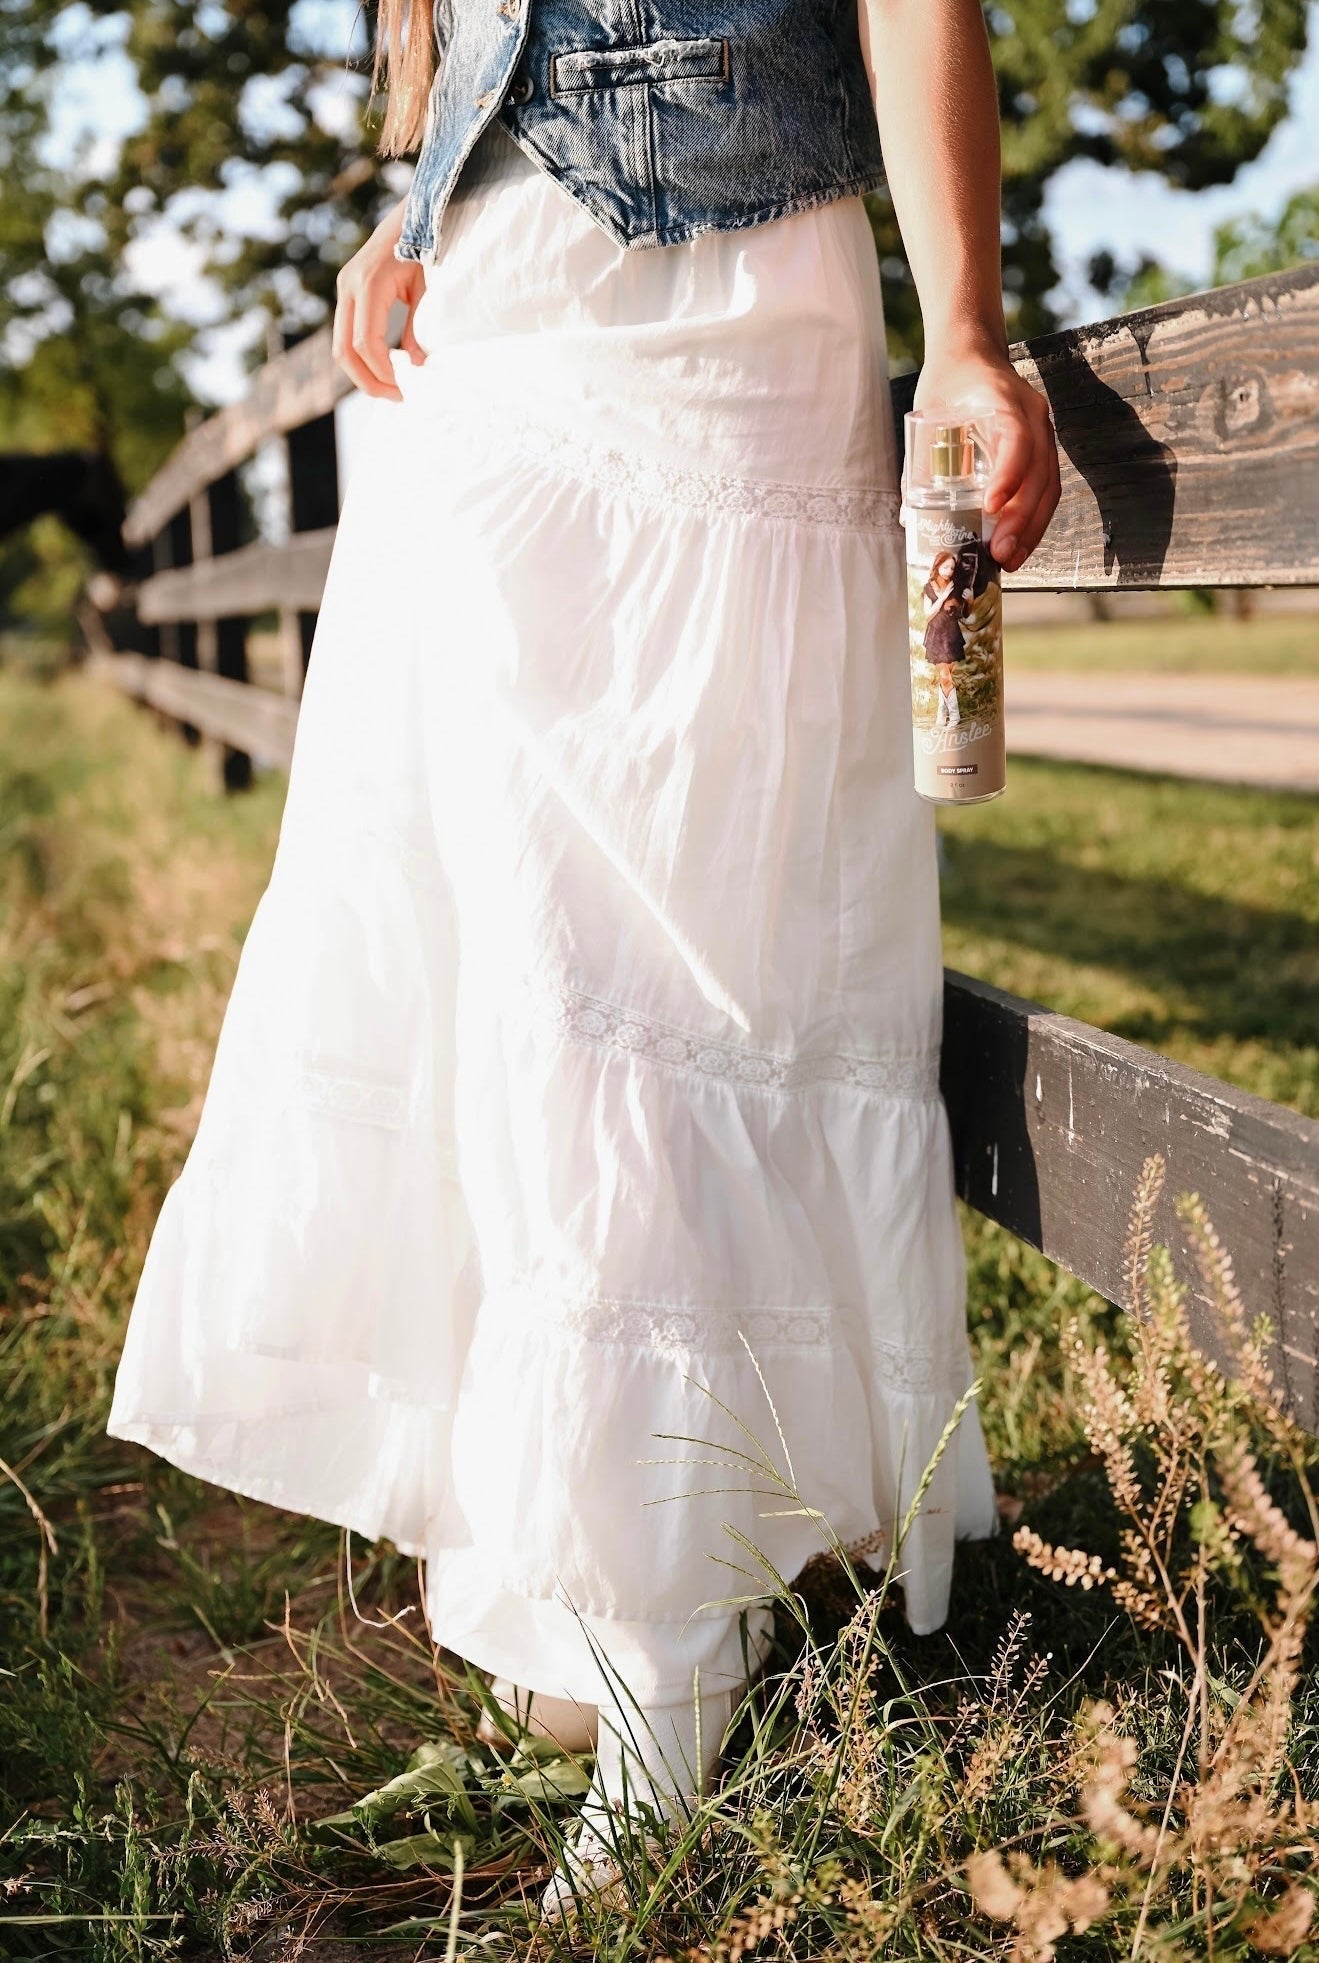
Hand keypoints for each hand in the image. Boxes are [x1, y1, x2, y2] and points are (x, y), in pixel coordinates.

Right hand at [332, 199, 427, 400]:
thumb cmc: (427, 247)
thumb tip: (415, 368)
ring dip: (363, 372)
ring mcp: (344, 288)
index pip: (365, 343)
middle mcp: (348, 286)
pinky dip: (363, 356)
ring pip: (341, 345)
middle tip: (395, 397)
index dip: (382, 372)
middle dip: (367, 380)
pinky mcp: (348, 292)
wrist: (415, 213)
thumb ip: (419, 330)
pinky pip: (347, 333)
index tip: (405, 388)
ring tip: (392, 386)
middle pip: (344, 350)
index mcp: (368, 283)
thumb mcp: (429, 290)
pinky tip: (387, 365)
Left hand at [913, 342, 1059, 572]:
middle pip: (1040, 472)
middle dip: (1021, 518)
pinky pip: (1046, 488)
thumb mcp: (928, 411)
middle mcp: (1033, 415)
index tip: (989, 507)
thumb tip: (910, 519)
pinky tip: (1018, 544)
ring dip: (1032, 528)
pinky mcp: (1042, 448)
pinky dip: (1033, 519)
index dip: (1008, 475)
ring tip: (1011, 560)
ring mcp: (1042, 432)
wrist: (971, 352)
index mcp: (1005, 400)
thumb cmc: (947, 382)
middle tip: (1000, 553)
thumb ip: (921, 461)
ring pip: (1049, 486)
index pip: (1017, 440)